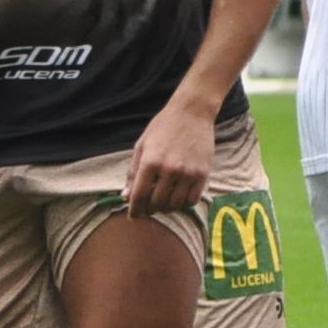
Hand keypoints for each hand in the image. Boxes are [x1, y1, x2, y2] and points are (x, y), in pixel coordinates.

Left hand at [123, 96, 216, 215]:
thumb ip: (133, 172)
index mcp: (151, 162)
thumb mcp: (142, 146)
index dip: (134, 210)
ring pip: (174, 204)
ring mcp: (188, 173)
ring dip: (166, 208)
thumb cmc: (163, 127)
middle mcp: (169, 169)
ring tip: (162, 203)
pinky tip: (178, 198)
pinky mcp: (202, 174)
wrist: (192, 112)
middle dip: (149, 210)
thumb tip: (125, 196)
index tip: (133, 216)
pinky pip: (192, 200)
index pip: (139, 196)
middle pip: (156, 203)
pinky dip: (183, 204)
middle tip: (148, 209)